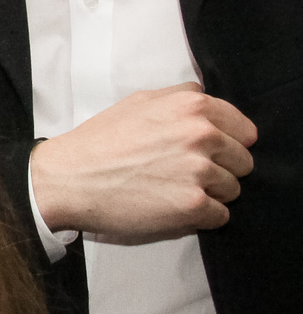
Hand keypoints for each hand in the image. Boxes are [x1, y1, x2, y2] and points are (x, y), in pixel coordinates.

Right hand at [30, 82, 255, 242]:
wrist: (68, 179)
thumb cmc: (99, 142)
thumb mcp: (138, 101)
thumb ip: (179, 96)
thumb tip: (206, 98)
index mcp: (193, 107)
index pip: (245, 130)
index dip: (227, 143)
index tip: (206, 152)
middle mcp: (202, 136)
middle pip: (243, 162)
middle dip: (220, 169)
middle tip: (183, 173)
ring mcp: (200, 172)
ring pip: (233, 190)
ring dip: (210, 194)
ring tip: (173, 190)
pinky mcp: (193, 205)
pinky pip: (221, 216)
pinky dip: (200, 216)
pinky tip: (171, 206)